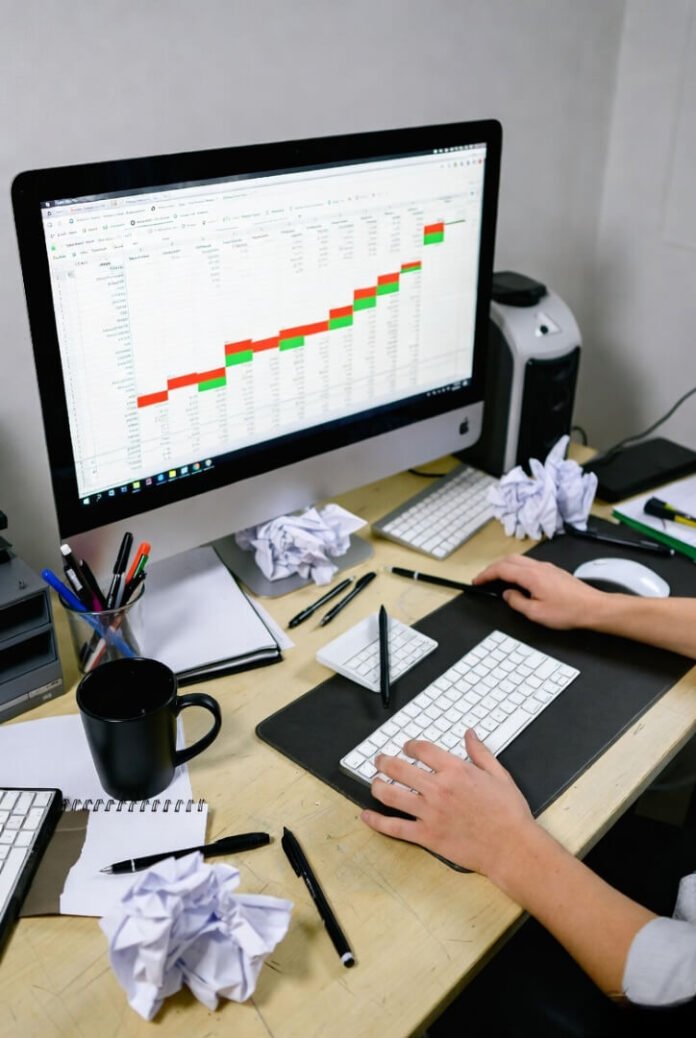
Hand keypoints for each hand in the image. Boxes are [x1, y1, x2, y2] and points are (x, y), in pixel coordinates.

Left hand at [361, 729, 535, 875]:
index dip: (410, 746)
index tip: (407, 748)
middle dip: (385, 762)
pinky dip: (377, 821)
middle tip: (380, 761)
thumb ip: (480, 753)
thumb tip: (469, 734)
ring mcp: (430, 813)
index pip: (422, 750)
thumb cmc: (509, 813)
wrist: (512, 848)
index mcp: (456, 771)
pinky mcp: (426, 836)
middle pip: (400, 768)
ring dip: (377, 786)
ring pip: (391, 795)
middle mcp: (438, 789)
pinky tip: (367, 815)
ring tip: (374, 782)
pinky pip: (394, 827)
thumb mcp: (499, 775)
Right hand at [473, 554, 605, 629]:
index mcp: (531, 575)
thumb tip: (508, 594)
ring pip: (520, 560)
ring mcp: (547, 567)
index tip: (477, 581)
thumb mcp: (536, 613)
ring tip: (498, 579)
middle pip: (509, 559)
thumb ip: (517, 602)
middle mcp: (538, 567)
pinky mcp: (554, 571)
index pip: (502, 569)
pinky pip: (529, 564)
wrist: (594, 608)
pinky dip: (517, 569)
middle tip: (484, 579)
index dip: (486, 574)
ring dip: (505, 567)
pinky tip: (518, 580)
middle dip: (493, 567)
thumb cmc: (567, 612)